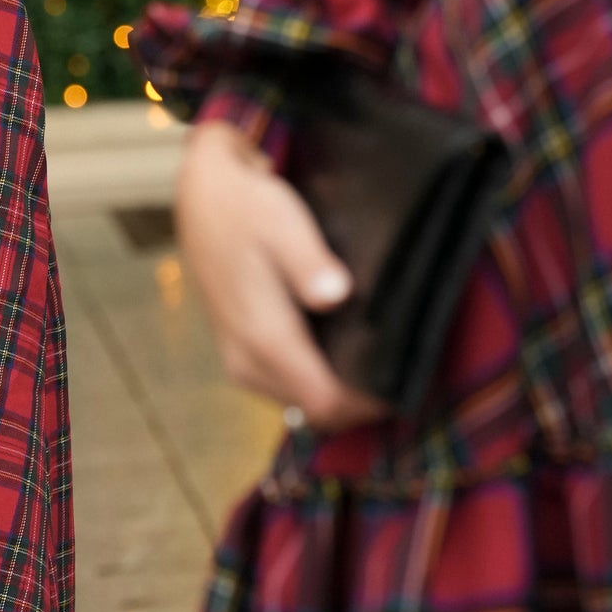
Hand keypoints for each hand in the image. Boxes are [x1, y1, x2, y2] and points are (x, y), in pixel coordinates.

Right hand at [178, 121, 389, 432]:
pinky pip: (288, 388)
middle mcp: (247, 361)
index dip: (369, 403)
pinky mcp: (241, 354)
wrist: (203, 199)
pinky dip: (318, 381)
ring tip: (377, 360)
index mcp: (263, 336)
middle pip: (317, 412)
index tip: (408, 382)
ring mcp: (240, 362)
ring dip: (339, 393)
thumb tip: (336, 295)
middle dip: (359, 402)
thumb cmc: (248, 208)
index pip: (325, 401)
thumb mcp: (283, 223)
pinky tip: (342, 350)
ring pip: (302, 404)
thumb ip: (309, 263)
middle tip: (403, 370)